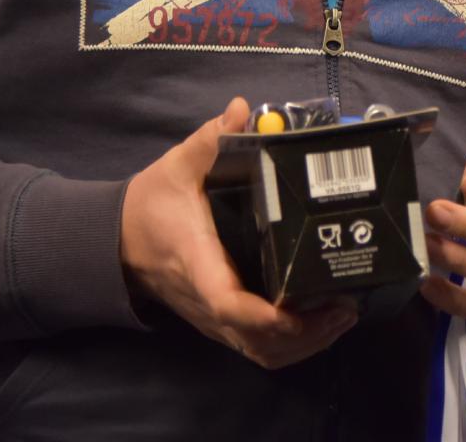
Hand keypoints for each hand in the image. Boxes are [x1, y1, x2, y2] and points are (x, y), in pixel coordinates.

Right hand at [120, 96, 357, 367]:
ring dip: (305, 345)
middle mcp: (207, 303)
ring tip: (342, 317)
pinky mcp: (219, 324)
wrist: (118, 241)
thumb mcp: (179, 164)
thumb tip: (243, 110)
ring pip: (261, 353)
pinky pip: (257, 349)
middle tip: (347, 306)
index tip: (307, 308)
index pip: (230, 305)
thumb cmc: (152, 204)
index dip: (269, 317)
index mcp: (198, 263)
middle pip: (258, 342)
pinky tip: (319, 325)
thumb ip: (212, 139)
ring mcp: (213, 320)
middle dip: (307, 334)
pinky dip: (291, 347)